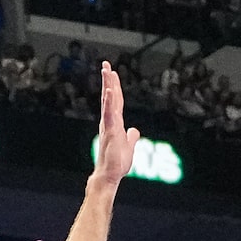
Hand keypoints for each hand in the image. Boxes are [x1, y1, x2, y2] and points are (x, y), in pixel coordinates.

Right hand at [90, 60, 140, 189]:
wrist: (109, 176)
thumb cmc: (116, 164)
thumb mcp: (128, 147)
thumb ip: (131, 137)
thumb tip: (134, 131)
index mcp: (115, 123)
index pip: (116, 102)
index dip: (115, 87)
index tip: (112, 73)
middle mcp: (110, 122)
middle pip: (110, 97)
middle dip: (109, 80)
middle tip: (106, 64)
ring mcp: (109, 126)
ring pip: (109, 102)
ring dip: (108, 85)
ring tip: (107, 71)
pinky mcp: (110, 132)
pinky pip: (109, 114)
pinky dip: (109, 102)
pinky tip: (110, 91)